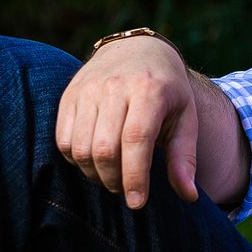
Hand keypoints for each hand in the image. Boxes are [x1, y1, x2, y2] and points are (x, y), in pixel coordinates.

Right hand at [55, 35, 199, 208]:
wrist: (137, 49)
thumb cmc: (167, 90)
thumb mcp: (185, 118)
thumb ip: (184, 156)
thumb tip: (188, 196)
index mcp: (149, 90)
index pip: (136, 140)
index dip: (134, 176)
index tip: (137, 203)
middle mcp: (114, 87)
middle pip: (104, 148)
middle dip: (114, 180)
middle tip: (126, 189)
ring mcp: (87, 89)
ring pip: (80, 147)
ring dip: (94, 174)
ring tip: (111, 177)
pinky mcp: (69, 95)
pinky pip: (63, 139)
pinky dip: (76, 160)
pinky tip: (94, 161)